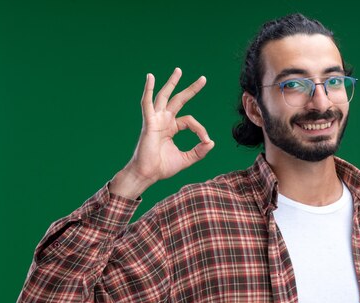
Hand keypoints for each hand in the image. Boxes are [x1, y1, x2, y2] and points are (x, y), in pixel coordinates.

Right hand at [110, 68, 214, 198]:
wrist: (147, 174)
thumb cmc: (162, 168)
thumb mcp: (186, 159)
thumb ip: (199, 151)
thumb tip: (212, 142)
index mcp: (171, 128)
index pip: (190, 121)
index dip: (201, 129)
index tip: (206, 140)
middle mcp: (163, 121)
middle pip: (178, 100)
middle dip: (191, 89)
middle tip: (203, 79)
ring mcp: (155, 120)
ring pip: (164, 97)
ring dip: (172, 83)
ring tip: (179, 70)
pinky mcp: (148, 122)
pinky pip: (147, 103)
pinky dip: (148, 90)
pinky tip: (150, 77)